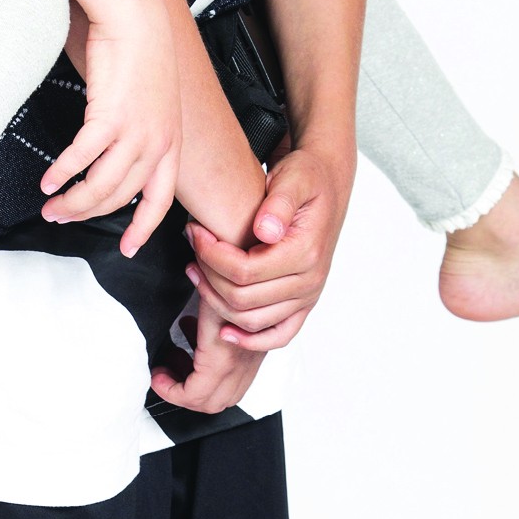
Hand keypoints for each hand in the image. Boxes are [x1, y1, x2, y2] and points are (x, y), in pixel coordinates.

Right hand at [41, 0, 179, 255]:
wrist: (136, 17)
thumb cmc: (141, 52)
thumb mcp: (153, 100)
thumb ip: (141, 130)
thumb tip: (118, 153)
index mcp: (171, 142)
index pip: (159, 199)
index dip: (143, 227)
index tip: (129, 247)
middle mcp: (158, 143)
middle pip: (120, 198)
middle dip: (88, 214)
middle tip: (62, 219)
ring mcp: (136, 132)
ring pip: (100, 186)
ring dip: (72, 202)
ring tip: (51, 205)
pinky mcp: (110, 117)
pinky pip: (81, 159)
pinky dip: (62, 174)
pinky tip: (49, 180)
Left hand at [150, 295, 263, 413]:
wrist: (277, 288)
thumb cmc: (246, 290)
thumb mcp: (212, 296)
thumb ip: (193, 303)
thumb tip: (178, 290)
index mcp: (222, 360)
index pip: (194, 395)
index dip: (170, 391)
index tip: (158, 377)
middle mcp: (239, 367)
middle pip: (209, 403)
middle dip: (182, 394)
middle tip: (166, 375)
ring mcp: (249, 364)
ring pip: (223, 394)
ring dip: (198, 384)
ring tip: (179, 359)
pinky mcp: (253, 356)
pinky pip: (233, 379)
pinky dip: (212, 372)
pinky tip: (198, 345)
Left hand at [186, 142, 353, 350]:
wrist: (326, 184)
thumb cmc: (306, 178)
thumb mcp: (294, 178)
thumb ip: (279, 203)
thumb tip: (265, 230)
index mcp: (306, 252)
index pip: (244, 271)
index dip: (211, 255)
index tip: (194, 232)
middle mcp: (311, 281)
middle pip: (242, 299)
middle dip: (208, 274)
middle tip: (192, 245)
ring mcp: (308, 297)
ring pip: (251, 320)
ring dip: (216, 301)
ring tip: (196, 271)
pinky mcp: (303, 304)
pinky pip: (278, 336)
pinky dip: (250, 340)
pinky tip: (224, 331)